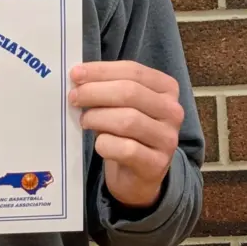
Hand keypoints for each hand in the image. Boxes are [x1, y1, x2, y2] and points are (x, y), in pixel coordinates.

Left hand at [70, 61, 183, 208]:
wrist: (137, 174)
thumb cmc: (125, 132)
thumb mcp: (120, 105)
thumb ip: (106, 88)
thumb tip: (78, 77)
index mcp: (166, 88)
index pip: (133, 71)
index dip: (101, 71)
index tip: (76, 74)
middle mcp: (172, 111)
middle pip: (130, 92)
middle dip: (95, 92)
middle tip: (74, 98)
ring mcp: (167, 139)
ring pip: (127, 120)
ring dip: (97, 118)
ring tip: (85, 121)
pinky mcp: (156, 163)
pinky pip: (126, 149)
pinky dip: (105, 144)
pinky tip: (100, 144)